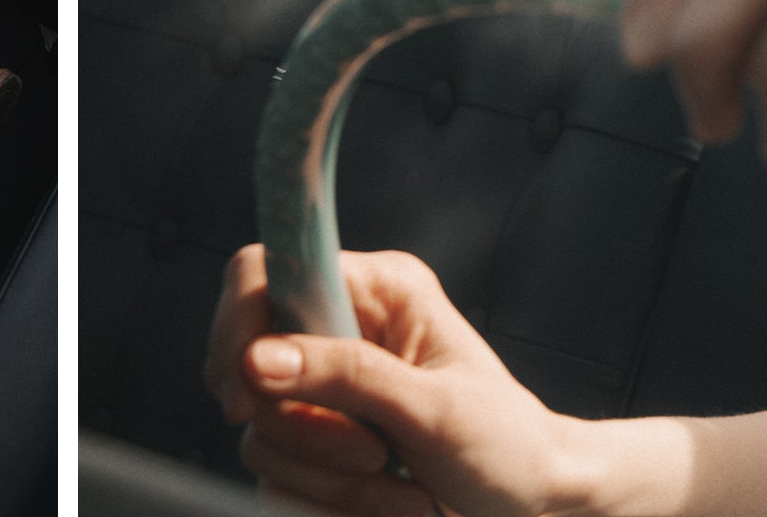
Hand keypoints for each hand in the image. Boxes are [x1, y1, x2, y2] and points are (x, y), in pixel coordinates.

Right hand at [206, 245, 587, 516]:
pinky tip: (385, 499)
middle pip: (248, 367)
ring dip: (329, 477)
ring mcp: (320, 392)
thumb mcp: (437, 409)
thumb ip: (351, 376)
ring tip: (397, 481)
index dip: (238, 326)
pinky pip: (276, 478)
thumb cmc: (506, 445)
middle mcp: (339, 331)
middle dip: (306, 429)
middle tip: (376, 452)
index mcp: (376, 291)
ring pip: (262, 434)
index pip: (265, 272)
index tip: (248, 397)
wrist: (528, 502)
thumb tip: (260, 358)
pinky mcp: (311, 445)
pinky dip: (327, 502)